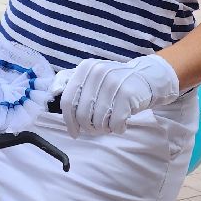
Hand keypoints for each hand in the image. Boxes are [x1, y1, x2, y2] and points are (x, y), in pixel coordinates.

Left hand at [56, 54, 179, 136]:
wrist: (147, 78)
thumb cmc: (115, 82)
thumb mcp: (92, 76)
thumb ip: (71, 82)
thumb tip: (53, 92)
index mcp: (85, 68)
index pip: (67, 101)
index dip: (68, 121)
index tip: (74, 132)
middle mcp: (98, 72)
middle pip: (82, 114)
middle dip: (88, 128)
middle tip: (97, 129)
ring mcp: (113, 82)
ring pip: (98, 121)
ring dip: (104, 129)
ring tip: (110, 123)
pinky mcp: (128, 94)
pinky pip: (115, 123)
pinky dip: (117, 128)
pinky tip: (122, 122)